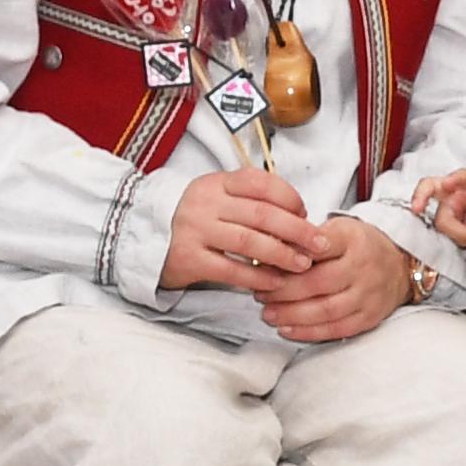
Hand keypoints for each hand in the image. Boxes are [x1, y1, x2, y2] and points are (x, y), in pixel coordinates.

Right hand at [160, 170, 317, 295]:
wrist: (146, 236)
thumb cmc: (197, 218)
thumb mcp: (219, 197)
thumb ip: (253, 201)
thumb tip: (299, 217)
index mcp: (218, 183)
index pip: (261, 183)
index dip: (290, 197)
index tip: (306, 213)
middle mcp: (206, 203)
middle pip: (262, 214)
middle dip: (297, 230)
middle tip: (319, 245)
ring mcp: (195, 230)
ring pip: (249, 241)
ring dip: (282, 255)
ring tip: (302, 265)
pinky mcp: (189, 259)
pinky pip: (232, 269)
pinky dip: (258, 277)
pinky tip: (275, 282)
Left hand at [258, 212, 418, 343]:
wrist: (399, 265)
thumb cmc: (358, 246)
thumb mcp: (338, 229)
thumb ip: (307, 239)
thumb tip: (267, 249)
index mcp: (352, 239)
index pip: (317, 247)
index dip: (288, 258)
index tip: (264, 264)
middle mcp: (363, 267)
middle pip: (317, 283)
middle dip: (283, 291)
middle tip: (260, 294)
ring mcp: (368, 295)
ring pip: (325, 310)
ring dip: (291, 315)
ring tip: (268, 314)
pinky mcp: (369, 317)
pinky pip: (336, 329)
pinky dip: (308, 332)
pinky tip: (287, 329)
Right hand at [410, 168, 465, 248]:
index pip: (464, 176)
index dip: (454, 179)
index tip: (447, 184)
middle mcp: (457, 189)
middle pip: (432, 190)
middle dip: (439, 212)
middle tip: (417, 210)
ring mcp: (449, 203)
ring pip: (439, 218)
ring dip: (455, 232)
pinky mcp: (447, 217)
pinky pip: (443, 229)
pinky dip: (455, 237)